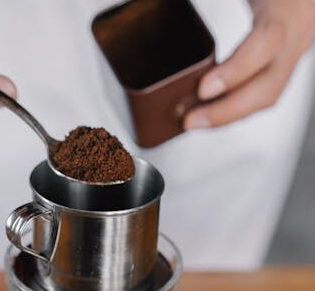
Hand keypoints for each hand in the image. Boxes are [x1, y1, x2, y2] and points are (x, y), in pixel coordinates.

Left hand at [184, 0, 314, 129]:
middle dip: (226, 112)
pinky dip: (235, 107)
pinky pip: (263, 92)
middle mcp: (296, 32)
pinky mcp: (284, 61)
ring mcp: (294, 51)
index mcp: (285, 7)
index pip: (267, 42)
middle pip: (268, 87)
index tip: (203, 89)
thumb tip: (150, 1)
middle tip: (191, 122)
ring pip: (267, 96)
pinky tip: (210, 110)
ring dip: (228, 116)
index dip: (236, 71)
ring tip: (195, 122)